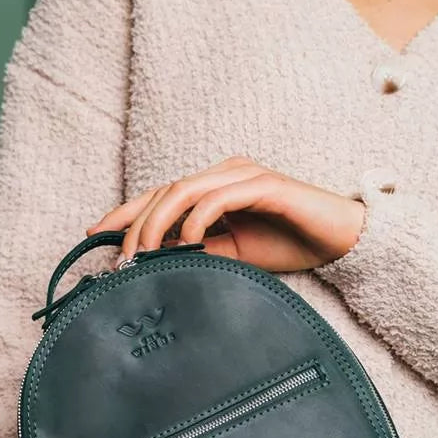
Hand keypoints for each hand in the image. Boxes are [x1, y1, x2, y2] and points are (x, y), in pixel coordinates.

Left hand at [86, 155, 365, 271]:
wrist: (341, 240)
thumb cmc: (291, 245)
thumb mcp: (233, 257)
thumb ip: (199, 254)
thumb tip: (158, 263)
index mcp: (215, 188)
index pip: (160, 195)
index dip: (126, 212)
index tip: (96, 234)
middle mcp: (224, 174)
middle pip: (164, 191)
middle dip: (135, 224)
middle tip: (121, 258)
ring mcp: (243, 175)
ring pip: (183, 191)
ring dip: (158, 223)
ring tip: (145, 253)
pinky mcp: (263, 184)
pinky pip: (217, 198)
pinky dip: (196, 221)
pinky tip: (187, 244)